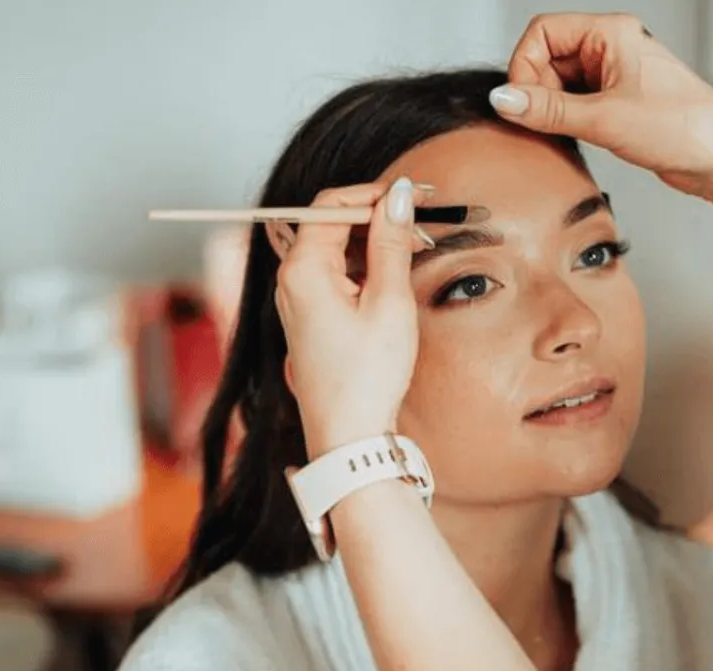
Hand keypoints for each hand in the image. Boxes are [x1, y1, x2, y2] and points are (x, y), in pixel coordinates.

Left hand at [274, 178, 424, 458]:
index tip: (413, 196)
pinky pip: (333, 273)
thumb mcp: (388, 301)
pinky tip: (392, 277)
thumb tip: (397, 196)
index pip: (331, 203)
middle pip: (330, 222)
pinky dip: (362, 266)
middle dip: (375, 216)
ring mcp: (297, 299)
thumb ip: (391, 242)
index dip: (373, 193)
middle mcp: (291, 279)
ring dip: (372, 241)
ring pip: (334, 248)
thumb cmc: (367, 374)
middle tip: (421, 223)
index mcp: (303, 269)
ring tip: (413, 251)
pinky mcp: (309, 316)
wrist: (348, 435)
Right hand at [491, 12, 712, 195]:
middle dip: (537, 91)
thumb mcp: (605, 119)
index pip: (542, 32)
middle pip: (546, 57)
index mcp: (611, 32)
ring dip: (551, 108)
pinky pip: (574, 103)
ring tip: (566, 133)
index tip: (521, 103)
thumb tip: (503, 100)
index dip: (524, 67)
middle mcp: (611, 47)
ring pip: (558, 83)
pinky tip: (575, 138)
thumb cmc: (683, 127)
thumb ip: (548, 110)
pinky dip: (565, 120)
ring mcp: (614, 74)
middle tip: (542, 123)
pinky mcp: (617, 101)